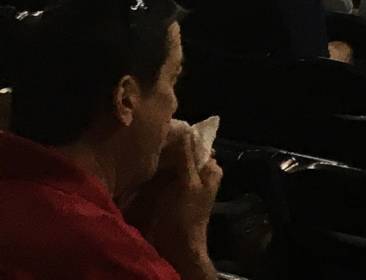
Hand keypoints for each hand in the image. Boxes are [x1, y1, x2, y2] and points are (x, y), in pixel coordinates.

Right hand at [128, 121, 219, 275]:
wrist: (177, 247)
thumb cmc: (186, 214)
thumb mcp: (187, 183)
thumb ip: (187, 158)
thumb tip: (186, 130)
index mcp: (211, 169)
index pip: (199, 145)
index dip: (184, 137)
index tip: (166, 130)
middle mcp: (200, 175)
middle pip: (185, 155)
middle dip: (170, 149)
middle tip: (151, 141)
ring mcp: (185, 186)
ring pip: (173, 166)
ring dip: (161, 161)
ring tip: (144, 152)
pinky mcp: (171, 195)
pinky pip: (163, 178)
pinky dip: (155, 174)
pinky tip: (142, 169)